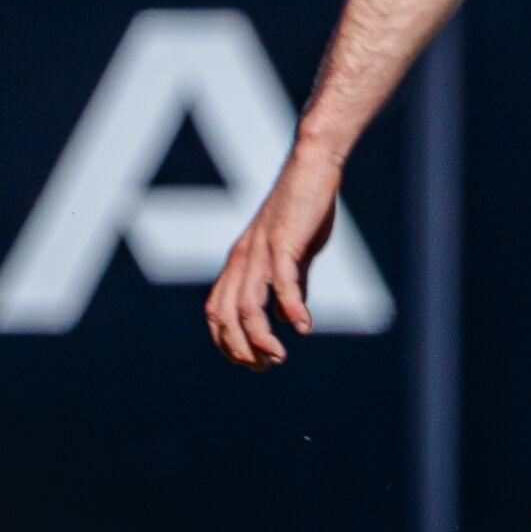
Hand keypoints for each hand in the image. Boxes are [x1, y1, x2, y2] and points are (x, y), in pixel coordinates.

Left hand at [204, 137, 341, 369]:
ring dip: (260, 338)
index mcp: (240, 261)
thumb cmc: (305, 205)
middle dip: (240, 348)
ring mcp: (260, 251)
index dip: (226, 340)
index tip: (250, 361)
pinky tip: (303, 327)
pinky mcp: (284, 242)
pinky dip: (290, 309)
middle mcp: (242, 259)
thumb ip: (291, 282)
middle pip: (226, 315)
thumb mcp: (295, 251)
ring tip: (278, 357)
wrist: (312, 164)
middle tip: (264, 367)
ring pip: (248, 306)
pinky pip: (282, 283)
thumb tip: (288, 316)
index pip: (217, 310)